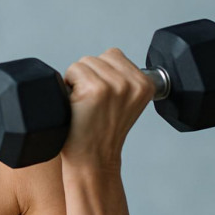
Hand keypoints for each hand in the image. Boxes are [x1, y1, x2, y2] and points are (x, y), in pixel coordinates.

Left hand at [61, 48, 155, 173]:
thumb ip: (123, 80)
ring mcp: (115, 85)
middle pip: (97, 57)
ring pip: (84, 62)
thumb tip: (103, 60)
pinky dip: (68, 84)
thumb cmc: (102, 132)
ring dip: (77, 80)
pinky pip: (73, 70)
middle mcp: (133, 83)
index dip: (101, 74)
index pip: (114, 55)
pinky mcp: (95, 89)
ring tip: (84, 104)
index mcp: (145, 84)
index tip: (103, 98)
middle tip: (92, 104)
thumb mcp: (127, 103)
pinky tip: (77, 104)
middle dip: (88, 76)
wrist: (93, 159)